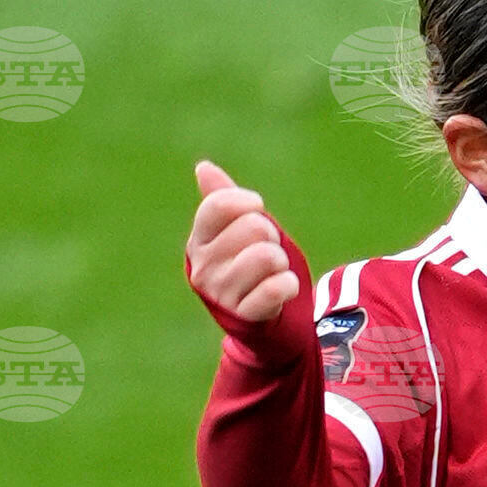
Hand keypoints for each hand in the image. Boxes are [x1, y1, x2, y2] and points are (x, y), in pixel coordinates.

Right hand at [186, 158, 299, 326]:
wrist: (255, 319)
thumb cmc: (246, 264)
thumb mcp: (232, 231)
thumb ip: (221, 200)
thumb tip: (204, 168)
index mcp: (199, 240)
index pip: (218, 206)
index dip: (245, 201)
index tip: (257, 206)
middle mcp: (204, 266)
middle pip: (252, 227)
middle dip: (270, 235)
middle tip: (268, 249)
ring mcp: (222, 293)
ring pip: (266, 256)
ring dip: (281, 261)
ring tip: (274, 270)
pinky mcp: (244, 316)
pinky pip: (274, 288)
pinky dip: (288, 284)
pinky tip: (284, 288)